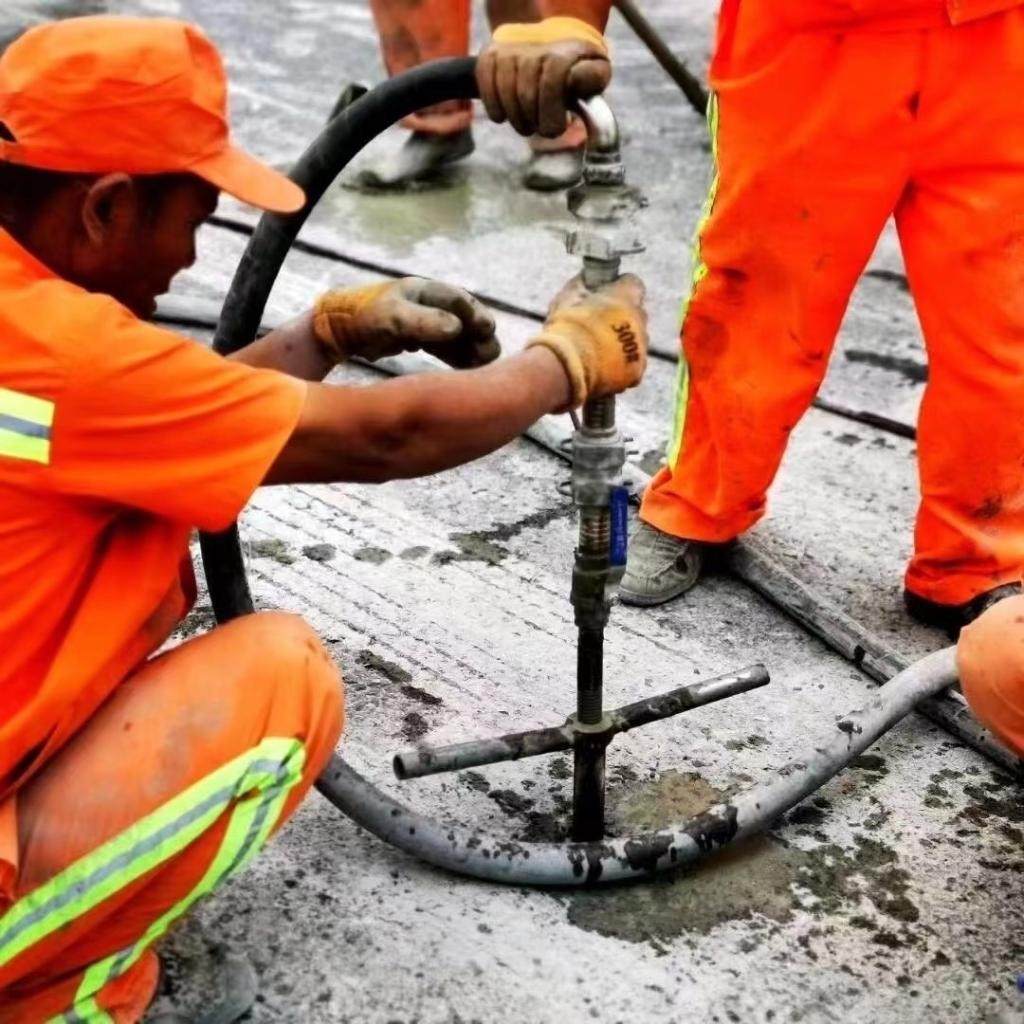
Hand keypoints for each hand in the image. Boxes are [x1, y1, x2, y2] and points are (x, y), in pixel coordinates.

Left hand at [313, 279, 499, 367]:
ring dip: (472, 349)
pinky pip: (446, 348)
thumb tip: (457, 328)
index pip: (459, 300)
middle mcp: (428, 305)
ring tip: (484, 367)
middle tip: (491, 355)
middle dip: (480, 336)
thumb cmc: (362, 317)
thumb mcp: (392, 317)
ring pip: (458, 336)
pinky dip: (458, 358)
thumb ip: (424, 321)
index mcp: (424, 291)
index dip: (476, 314)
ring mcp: (425, 322)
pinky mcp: (419, 339)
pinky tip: (469, 372)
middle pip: (464, 319)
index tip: (487, 330)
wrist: (335, 331)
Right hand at [476, 17, 610, 138]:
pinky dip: (494, 107)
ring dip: (515, 118)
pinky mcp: (490, 54)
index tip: (556, 129)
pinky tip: (503, 116)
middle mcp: (535, 46)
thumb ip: (592, 78)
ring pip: (505, 91)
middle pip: (526, 93)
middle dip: (533, 121)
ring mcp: (510, 49)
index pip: (553, 80)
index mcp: (563, 51)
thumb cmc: (574, 69)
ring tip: (525, 124)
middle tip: (539, 128)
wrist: (552, 44)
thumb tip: (574, 82)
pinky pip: (485, 84)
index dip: (552, 112)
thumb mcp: (594, 72)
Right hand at [527, 273, 646, 408]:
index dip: (618, 288)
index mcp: (627, 295)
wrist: (568, 364)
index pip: (632, 283)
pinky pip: (633, 363)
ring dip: (622, 341)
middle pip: (636, 313)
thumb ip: (583, 283)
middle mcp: (640, 318)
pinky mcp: (637, 369)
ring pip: (636, 340)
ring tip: (597, 351)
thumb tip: (586, 277)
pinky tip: (602, 367)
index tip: (606, 295)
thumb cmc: (566, 327)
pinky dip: (621, 365)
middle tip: (598, 325)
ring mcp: (641, 346)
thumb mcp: (568, 296)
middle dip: (621, 317)